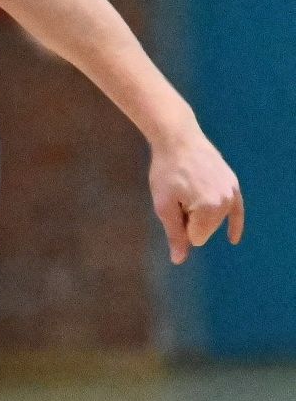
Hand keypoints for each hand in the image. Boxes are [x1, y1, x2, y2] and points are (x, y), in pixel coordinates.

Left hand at [151, 125, 245, 264]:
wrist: (179, 140)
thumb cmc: (166, 172)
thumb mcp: (163, 206)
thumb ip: (174, 234)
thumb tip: (179, 260)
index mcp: (209, 208)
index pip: (195, 239)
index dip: (180, 227)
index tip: (174, 206)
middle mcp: (226, 202)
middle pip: (205, 231)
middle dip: (190, 221)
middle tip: (180, 196)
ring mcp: (232, 193)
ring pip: (214, 221)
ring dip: (199, 213)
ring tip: (189, 190)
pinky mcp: (233, 185)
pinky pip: (237, 211)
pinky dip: (234, 224)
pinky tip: (233, 239)